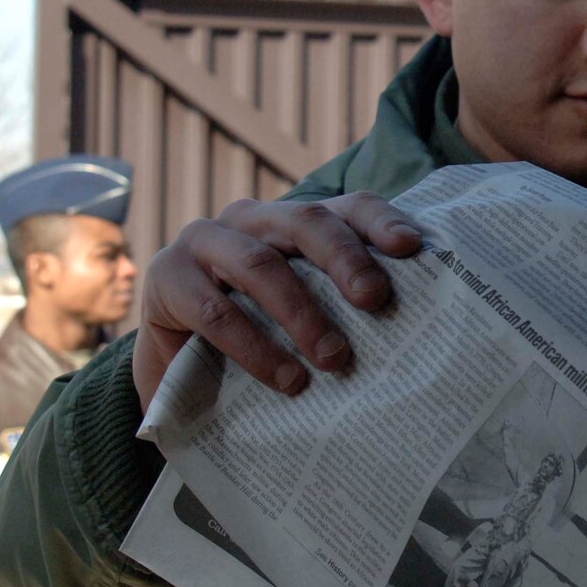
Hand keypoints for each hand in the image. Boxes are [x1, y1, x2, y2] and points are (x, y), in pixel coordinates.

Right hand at [132, 192, 422, 410]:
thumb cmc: (258, 339)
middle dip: (345, 259)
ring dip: (302, 314)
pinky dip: (255, 347)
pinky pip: (215, 310)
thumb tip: (420, 330)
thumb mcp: (305, 316)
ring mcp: (203, 241)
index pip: (346, 207)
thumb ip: (343, 307)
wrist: (176, 372)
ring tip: (335, 359)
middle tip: (374, 300)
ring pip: (260, 265)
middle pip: (305, 222)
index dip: (379, 221)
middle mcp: (250, 219)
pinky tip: (285, 379)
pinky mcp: (166, 278)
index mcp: (293, 222)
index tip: (411, 247)